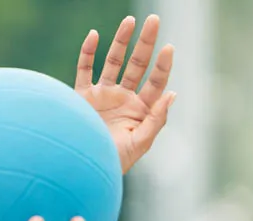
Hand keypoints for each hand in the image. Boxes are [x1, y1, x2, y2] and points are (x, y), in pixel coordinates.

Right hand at [75, 15, 174, 173]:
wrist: (81, 168)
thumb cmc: (112, 162)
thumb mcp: (140, 144)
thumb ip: (156, 120)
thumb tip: (172, 94)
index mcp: (140, 111)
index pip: (156, 83)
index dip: (163, 65)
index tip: (168, 48)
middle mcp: (123, 100)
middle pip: (138, 65)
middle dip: (146, 43)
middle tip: (154, 20)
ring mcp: (102, 96)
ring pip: (114, 62)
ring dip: (122, 41)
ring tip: (130, 21)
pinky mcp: (82, 96)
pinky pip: (85, 69)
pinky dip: (88, 52)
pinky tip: (94, 36)